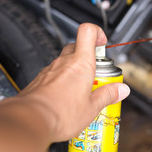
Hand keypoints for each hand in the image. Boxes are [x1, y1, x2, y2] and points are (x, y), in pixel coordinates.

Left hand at [0, 23, 129, 142]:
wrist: (31, 120)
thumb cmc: (60, 112)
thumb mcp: (92, 107)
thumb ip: (108, 95)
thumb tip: (121, 90)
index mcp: (81, 63)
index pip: (88, 31)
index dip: (97, 32)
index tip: (103, 44)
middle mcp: (64, 62)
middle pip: (78, 46)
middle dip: (89, 57)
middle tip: (96, 75)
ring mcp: (51, 69)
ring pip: (66, 61)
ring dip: (75, 70)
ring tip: (81, 91)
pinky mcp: (40, 79)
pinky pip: (55, 73)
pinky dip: (63, 80)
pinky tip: (66, 97)